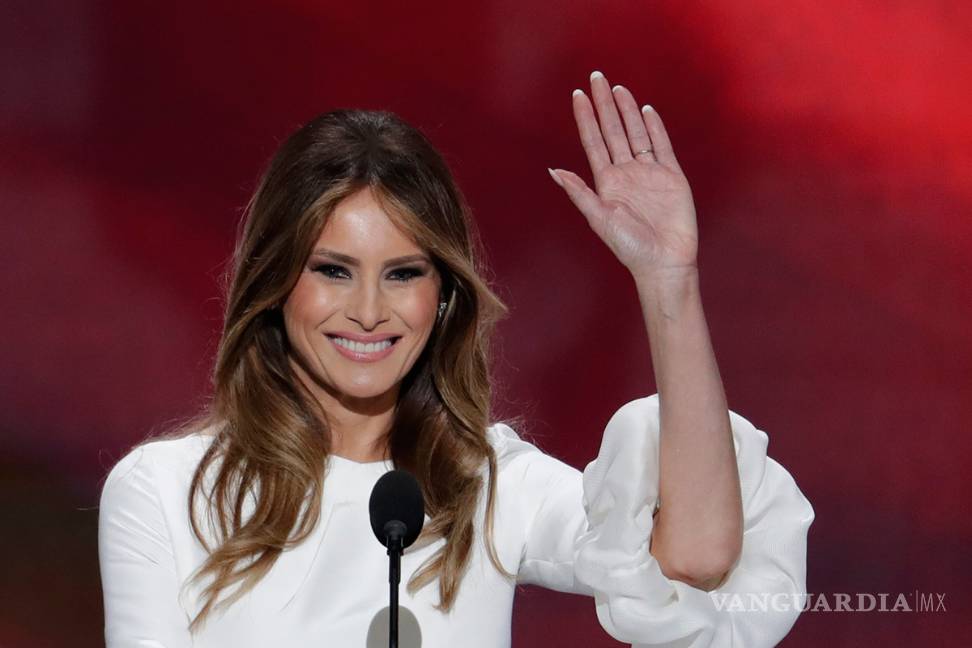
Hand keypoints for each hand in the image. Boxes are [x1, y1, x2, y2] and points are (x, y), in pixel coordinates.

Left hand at [549, 71, 698, 279]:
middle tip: (596, 76)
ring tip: (617, 88)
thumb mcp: (600, 219)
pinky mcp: (672, 176)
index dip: (585, 118)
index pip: (593, 141)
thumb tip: (555, 172)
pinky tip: (646, 110)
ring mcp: (649, 173)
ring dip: (627, 111)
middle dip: (604, 104)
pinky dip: (655, 128)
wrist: (664, 261)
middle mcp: (626, 173)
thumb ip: (580, 194)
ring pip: (636, 133)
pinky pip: (661, 146)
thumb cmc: (630, 246)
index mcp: (607, 181)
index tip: (577, 95)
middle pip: (613, 130)